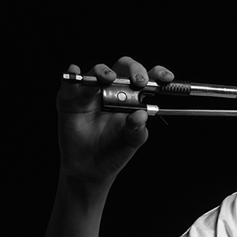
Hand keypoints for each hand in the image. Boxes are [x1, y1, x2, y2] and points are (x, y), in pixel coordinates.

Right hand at [56, 57, 173, 184]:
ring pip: (97, 71)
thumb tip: (141, 115)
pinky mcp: (71, 98)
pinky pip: (71, 83)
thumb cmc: (113, 152)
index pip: (146, 79)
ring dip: (103, 71)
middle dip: (132, 69)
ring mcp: (92, 93)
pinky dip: (73, 76)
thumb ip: (138, 130)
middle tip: (138, 81)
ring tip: (108, 78)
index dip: (157, 74)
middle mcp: (113, 91)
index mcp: (132, 99)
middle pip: (123, 67)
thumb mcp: (131, 143)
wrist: (90, 168)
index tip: (166, 78)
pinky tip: (77, 73)